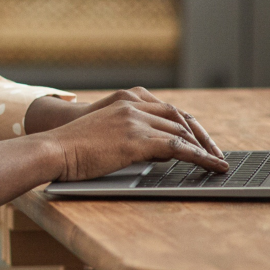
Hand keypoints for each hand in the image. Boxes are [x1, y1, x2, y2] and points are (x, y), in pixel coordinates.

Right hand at [39, 91, 228, 181]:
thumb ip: (131, 137)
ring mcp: (135, 122)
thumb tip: (161, 153)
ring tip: (217, 163)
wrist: (52, 149)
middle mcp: (133, 107)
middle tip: (216, 154)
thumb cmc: (71, 149)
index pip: (167, 110)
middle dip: (201, 137)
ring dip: (204, 148)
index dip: (188, 126)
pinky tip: (211, 166)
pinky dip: (199, 157)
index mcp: (125, 103)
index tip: (200, 140)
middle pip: (180, 118)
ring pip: (182, 132)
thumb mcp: (104, 136)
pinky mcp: (136, 140)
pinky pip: (178, 147)